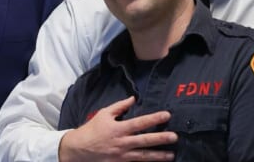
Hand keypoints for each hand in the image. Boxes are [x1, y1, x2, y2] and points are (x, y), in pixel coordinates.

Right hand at [59, 96, 176, 161]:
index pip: (139, 122)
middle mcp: (121, 142)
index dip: (153, 119)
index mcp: (118, 128)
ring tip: (171, 155)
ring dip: (158, 156)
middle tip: (174, 137)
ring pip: (143, 156)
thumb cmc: (92, 129)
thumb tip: (133, 99)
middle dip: (160, 138)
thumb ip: (119, 106)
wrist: (79, 148)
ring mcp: (122, 155)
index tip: (166, 115)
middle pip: (144, 140)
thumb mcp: (103, 114)